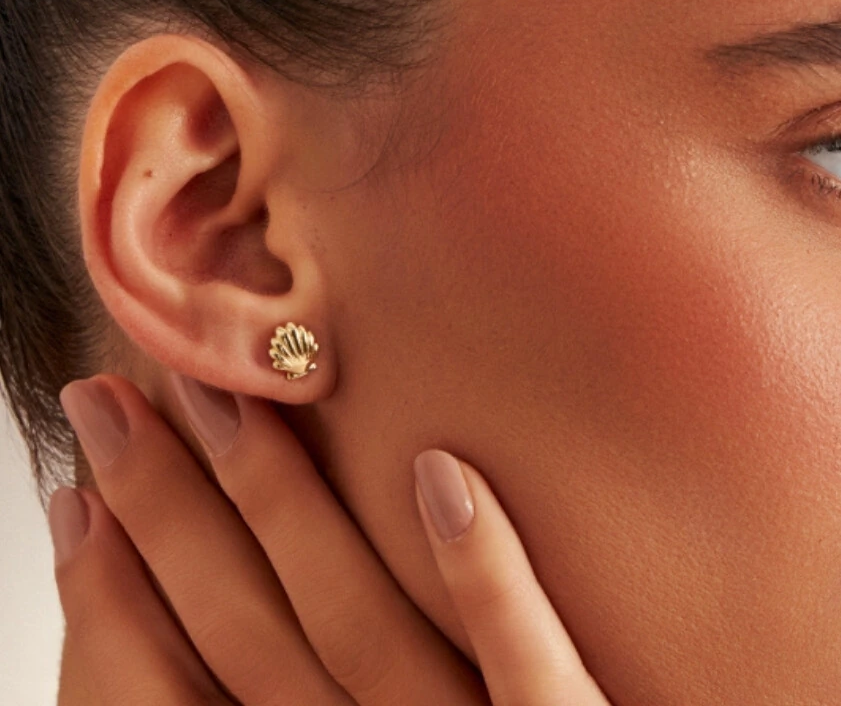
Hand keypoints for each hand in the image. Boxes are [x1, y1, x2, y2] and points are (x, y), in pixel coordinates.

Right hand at [49, 374, 609, 705]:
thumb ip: (301, 682)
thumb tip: (227, 582)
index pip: (182, 692)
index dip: (116, 590)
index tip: (79, 482)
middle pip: (250, 636)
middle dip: (169, 517)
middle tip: (107, 399)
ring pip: (360, 628)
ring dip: (287, 509)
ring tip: (227, 399)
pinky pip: (527, 659)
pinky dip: (482, 571)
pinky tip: (441, 469)